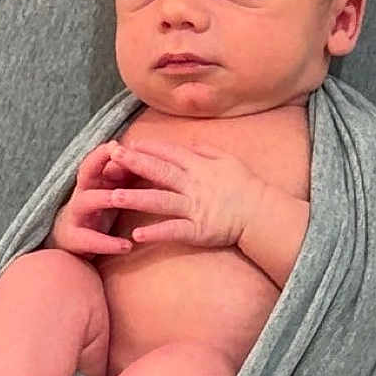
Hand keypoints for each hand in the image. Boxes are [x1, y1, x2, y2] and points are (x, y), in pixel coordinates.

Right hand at [48, 141, 142, 256]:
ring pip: (85, 202)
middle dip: (99, 163)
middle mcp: (81, 194)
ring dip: (103, 198)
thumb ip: (127, 176)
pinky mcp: (73, 240)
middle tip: (117, 158)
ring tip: (118, 198)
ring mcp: (75, 217)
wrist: (70, 244)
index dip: (105, 151)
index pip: (97, 159)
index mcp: (92, 181)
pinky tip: (127, 246)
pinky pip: (89, 240)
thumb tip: (154, 158)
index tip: (118, 143)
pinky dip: (108, 243)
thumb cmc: (98, 212)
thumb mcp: (111, 190)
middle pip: (86, 173)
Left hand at [106, 138, 266, 248]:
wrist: (262, 213)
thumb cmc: (245, 186)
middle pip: (161, 172)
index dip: (149, 148)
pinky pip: (174, 231)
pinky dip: (156, 233)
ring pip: (161, 201)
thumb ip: (205, 150)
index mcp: (200, 167)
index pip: (171, 154)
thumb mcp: (227, 160)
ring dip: (137, 199)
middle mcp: (194, 185)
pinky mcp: (198, 230)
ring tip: (114, 197)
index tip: (128, 143)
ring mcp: (195, 208)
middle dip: (135, 163)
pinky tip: (137, 234)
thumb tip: (186, 142)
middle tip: (112, 156)